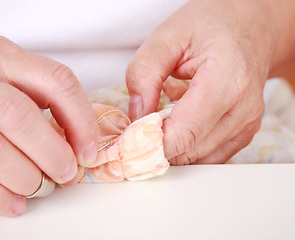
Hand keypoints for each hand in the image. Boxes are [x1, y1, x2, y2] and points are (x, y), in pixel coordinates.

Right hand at [0, 36, 96, 215]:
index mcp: (5, 58)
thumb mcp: (17, 82)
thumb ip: (50, 104)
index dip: (81, 119)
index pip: (57, 80)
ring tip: (40, 187)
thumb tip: (81, 149)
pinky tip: (16, 202)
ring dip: (25, 177)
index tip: (87, 150)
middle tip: (65, 173)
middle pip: (19, 116)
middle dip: (51, 152)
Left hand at [126, 0, 293, 163]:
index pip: (184, 133)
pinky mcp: (245, 132)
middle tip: (138, 130)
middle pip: (190, 151)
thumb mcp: (167, 36)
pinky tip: (178, 128)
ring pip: (199, 158)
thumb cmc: (210, 25)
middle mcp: (243, 108)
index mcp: (227, 80)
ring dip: (173, 148)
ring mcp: (248, 123)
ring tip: (159, 124)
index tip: (130, 136)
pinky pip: (211, 155)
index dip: (152, 142)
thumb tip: (136, 117)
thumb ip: (144, 74)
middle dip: (158, 147)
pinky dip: (188, 149)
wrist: (248, 26)